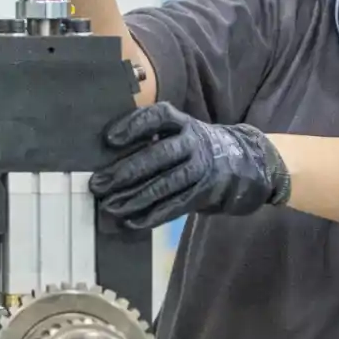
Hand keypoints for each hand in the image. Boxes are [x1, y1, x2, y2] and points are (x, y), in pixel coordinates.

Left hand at [88, 102, 291, 230]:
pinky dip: (152, 215)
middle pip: (157, 155)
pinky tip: (131, 221)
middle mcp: (193, 142)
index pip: (157, 117)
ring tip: (109, 206)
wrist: (240, 162)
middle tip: (98, 183)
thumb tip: (106, 153)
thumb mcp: (178, 131)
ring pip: (165, 184)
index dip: (133, 126)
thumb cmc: (192, 146)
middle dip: (125, 171)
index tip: (109, 140)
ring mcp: (201, 168)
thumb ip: (151, 137)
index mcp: (182, 122)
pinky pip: (175, 205)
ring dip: (134, 198)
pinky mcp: (204, 193)